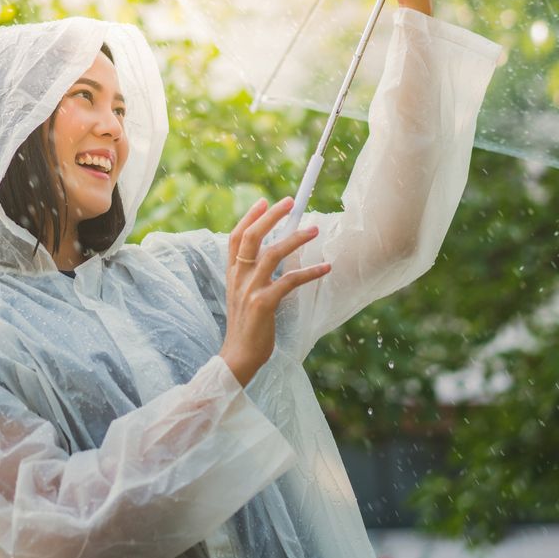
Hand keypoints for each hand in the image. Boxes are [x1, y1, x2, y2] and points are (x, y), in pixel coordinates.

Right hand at [218, 197, 330, 386]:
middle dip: (271, 216)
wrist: (238, 357)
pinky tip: (326, 268)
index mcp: (232, 274)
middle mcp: (239, 277)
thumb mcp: (242, 295)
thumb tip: (273, 253)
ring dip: (294, 239)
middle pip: (252, 237)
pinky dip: (309, 272)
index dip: (249, 217)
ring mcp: (250, 290)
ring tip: (314, 229)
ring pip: (272, 254)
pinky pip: (289, 281)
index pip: (236, 237)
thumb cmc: (246, 326)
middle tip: (290, 201)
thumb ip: (251, 274)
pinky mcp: (264, 304)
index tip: (264, 201)